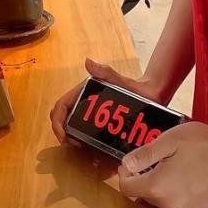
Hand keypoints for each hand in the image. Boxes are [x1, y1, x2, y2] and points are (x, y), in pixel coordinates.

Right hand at [49, 57, 166, 145]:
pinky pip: (84, 131)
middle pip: (62, 116)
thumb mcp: (120, 81)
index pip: (62, 105)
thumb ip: (106, 72)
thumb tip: (88, 61)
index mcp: (84, 91)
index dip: (58, 121)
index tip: (63, 136)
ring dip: (70, 136)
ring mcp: (90, 111)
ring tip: (80, 145)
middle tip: (72, 142)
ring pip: (70, 125)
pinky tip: (88, 146)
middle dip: (62, 130)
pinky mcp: (97, 121)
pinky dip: (81, 139)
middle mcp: (83, 101)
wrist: (149, 95)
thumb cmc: (135, 87)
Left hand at [118, 122, 207, 207]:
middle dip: (146, 180)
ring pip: (162, 202)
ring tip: (176, 167)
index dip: (125, 174)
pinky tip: (190, 177)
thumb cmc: (203, 143)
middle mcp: (169, 205)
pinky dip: (179, 194)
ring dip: (163, 188)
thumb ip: (144, 155)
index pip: (127, 189)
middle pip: (145, 197)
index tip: (131, 163)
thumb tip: (126, 164)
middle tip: (158, 160)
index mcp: (157, 187)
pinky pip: (180, 205)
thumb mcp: (169, 140)